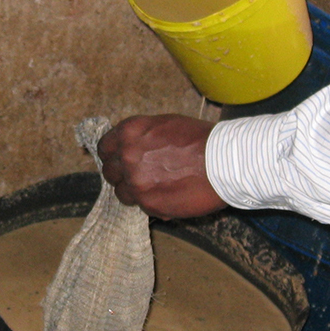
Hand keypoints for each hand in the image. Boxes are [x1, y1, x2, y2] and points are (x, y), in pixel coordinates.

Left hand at [97, 115, 225, 218]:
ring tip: (153, 188)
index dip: (112, 155)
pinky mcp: (149, 203)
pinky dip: (151, 203)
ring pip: (121, 192)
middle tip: (139, 175)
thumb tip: (129, 150)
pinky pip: (140, 206)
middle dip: (121, 174)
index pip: (105, 147)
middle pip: (109, 171)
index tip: (119, 159)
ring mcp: (136, 182)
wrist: (224, 161)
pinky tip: (167, 195)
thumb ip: (142, 137)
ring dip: (133, 191)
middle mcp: (127, 156)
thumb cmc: (200, 139)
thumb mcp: (164, 124)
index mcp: (130, 132)